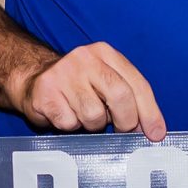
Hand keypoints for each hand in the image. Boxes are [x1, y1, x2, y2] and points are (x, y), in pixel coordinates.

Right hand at [9, 42, 166, 140]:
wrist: (32, 80)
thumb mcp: (105, 82)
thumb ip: (129, 98)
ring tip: (83, 115)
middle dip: (126, 121)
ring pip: (94, 115)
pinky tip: (66, 115)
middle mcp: (85, 58)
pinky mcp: (46, 92)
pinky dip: (71, 126)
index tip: (156, 134)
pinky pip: (70, 123)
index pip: (137, 84)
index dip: (150, 112)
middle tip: (122, 132)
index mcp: (106, 53)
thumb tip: (153, 130)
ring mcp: (64, 74)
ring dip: (92, 125)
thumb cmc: (77, 87)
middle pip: (120, 96)